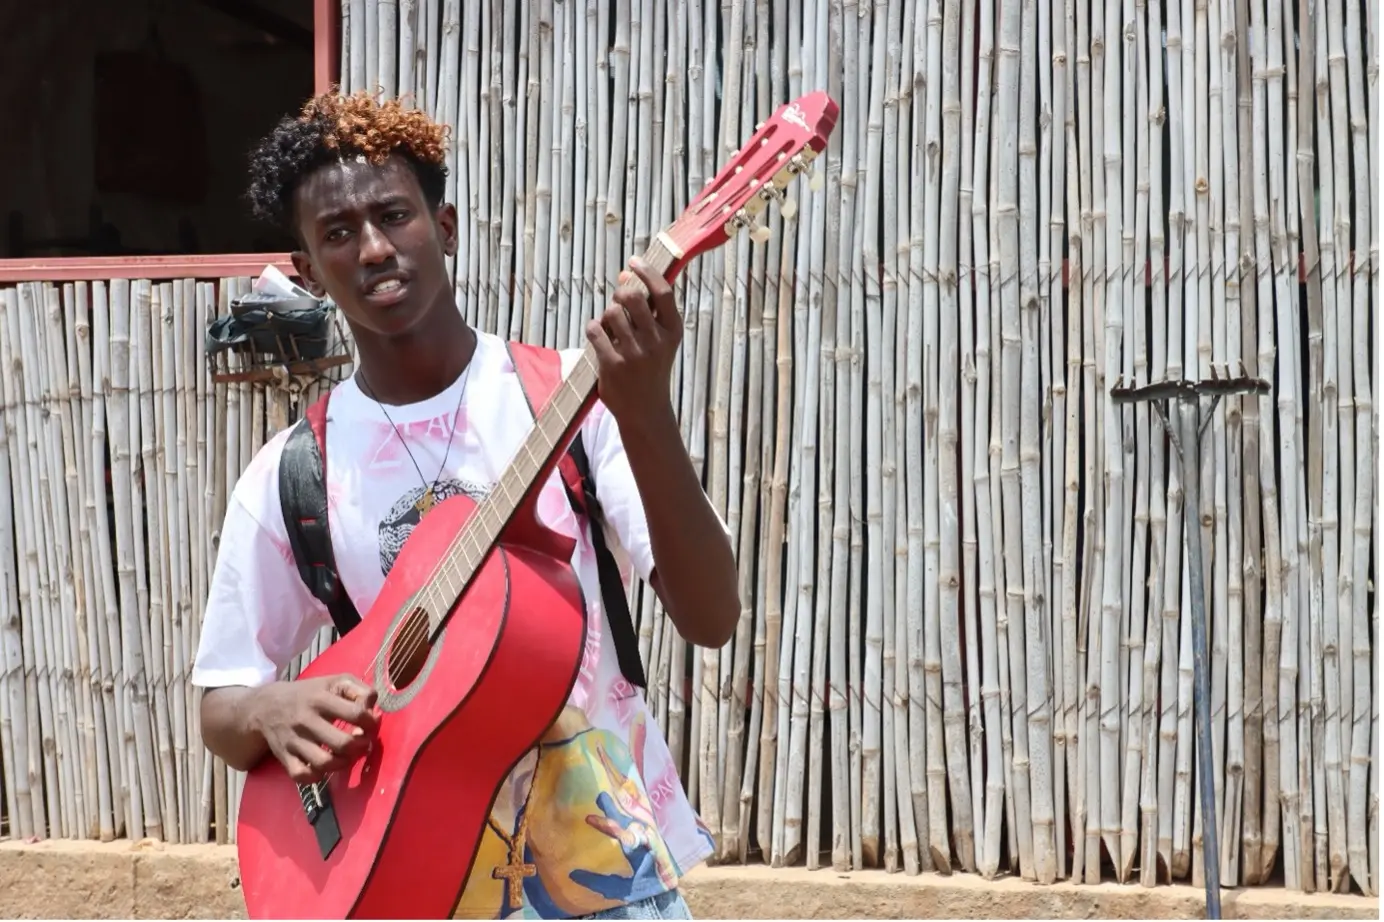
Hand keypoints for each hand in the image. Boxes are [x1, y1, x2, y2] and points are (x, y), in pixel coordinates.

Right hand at [248, 675, 379, 783]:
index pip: (356, 714)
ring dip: (343, 764)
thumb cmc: (310, 693)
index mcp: (321, 699)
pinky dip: (317, 776)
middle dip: (361, 746)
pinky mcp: (284, 757)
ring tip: (348, 756)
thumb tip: (373, 708)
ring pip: (324, 763)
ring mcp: (294, 741)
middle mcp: (306, 720)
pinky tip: (324, 767)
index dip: (371, 722)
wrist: (266, 706)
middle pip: (343, 743)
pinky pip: (301, 776)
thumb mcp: (335, 682)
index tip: (371, 724)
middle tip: (363, 743)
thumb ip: (359, 690)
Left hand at [586, 257, 681, 426]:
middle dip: (621, 293)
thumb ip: (647, 309)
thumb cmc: (651, 368)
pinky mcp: (613, 364)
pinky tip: (600, 338)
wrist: (645, 410)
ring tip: (611, 330)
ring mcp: (634, 354)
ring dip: (606, 316)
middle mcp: (656, 341)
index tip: (633, 261)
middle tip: (619, 303)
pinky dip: (593, 329)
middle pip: (633, 297)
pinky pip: (595, 330)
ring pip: (611, 313)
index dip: (647, 272)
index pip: (662, 292)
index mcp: (673, 332)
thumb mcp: (660, 340)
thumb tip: (625, 274)